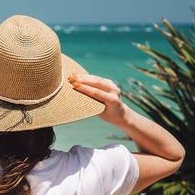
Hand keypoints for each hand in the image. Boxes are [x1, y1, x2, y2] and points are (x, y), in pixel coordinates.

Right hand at [68, 73, 127, 125]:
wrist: (121, 113)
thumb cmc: (108, 115)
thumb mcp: (100, 112)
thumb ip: (92, 103)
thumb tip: (79, 96)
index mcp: (113, 100)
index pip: (96, 93)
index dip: (85, 88)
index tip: (74, 85)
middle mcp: (114, 91)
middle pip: (97, 83)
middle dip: (83, 80)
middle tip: (71, 79)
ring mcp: (113, 85)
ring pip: (97, 79)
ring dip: (84, 77)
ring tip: (72, 76)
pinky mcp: (110, 82)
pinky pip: (98, 78)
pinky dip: (88, 77)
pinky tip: (79, 76)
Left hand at [69, 73, 184, 192]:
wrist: (126, 121)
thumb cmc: (109, 112)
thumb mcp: (99, 104)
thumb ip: (91, 97)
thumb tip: (73, 94)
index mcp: (108, 86)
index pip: (93, 78)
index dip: (81, 76)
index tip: (69, 73)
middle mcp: (112, 88)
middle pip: (95, 79)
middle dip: (82, 78)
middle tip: (69, 76)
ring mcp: (114, 94)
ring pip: (97, 85)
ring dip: (85, 83)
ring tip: (73, 82)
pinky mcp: (114, 102)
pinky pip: (99, 96)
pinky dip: (89, 92)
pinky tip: (79, 90)